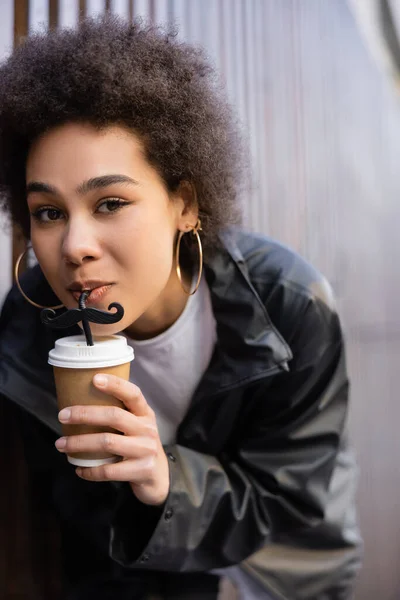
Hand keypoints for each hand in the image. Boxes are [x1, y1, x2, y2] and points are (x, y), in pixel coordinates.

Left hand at [55, 374, 169, 505]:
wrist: (159, 477)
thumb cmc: (139, 445)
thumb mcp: (137, 426)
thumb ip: (119, 414)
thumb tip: (79, 401)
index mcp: (145, 414)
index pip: (133, 393)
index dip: (115, 385)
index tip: (94, 379)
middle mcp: (147, 429)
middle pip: (114, 416)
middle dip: (85, 414)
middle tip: (62, 415)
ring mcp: (146, 450)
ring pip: (108, 442)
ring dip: (79, 443)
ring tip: (61, 444)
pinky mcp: (141, 471)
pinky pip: (109, 470)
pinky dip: (90, 470)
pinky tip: (79, 469)